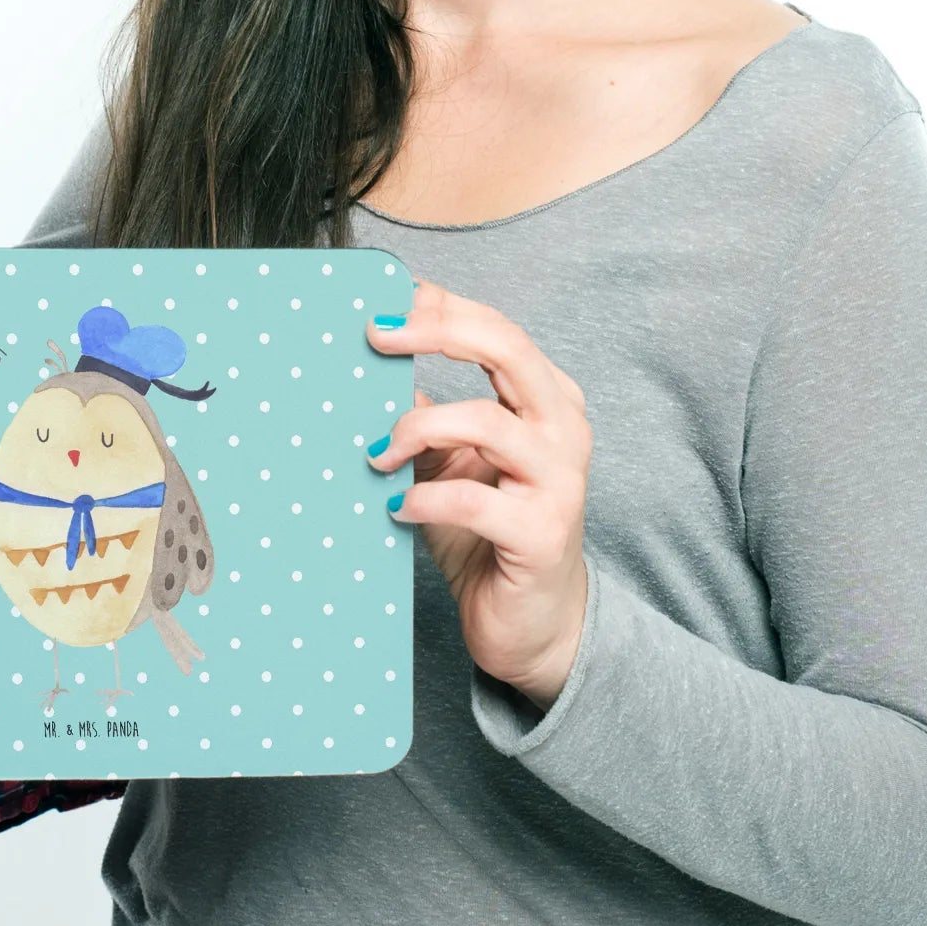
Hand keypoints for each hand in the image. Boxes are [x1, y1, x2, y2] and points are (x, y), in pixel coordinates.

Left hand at [365, 281, 591, 708]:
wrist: (531, 622)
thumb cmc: (484, 530)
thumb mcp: (447, 460)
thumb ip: (423, 414)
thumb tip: (364, 366)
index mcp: (546, 399)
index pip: (497, 329)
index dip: (441, 307)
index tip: (383, 304)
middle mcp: (562, 428)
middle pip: (507, 349)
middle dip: (436, 333)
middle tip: (375, 337)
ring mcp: (559, 481)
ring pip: (486, 422)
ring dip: (416, 428)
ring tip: (375, 455)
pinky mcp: (541, 534)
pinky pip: (474, 500)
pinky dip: (423, 498)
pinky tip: (395, 506)